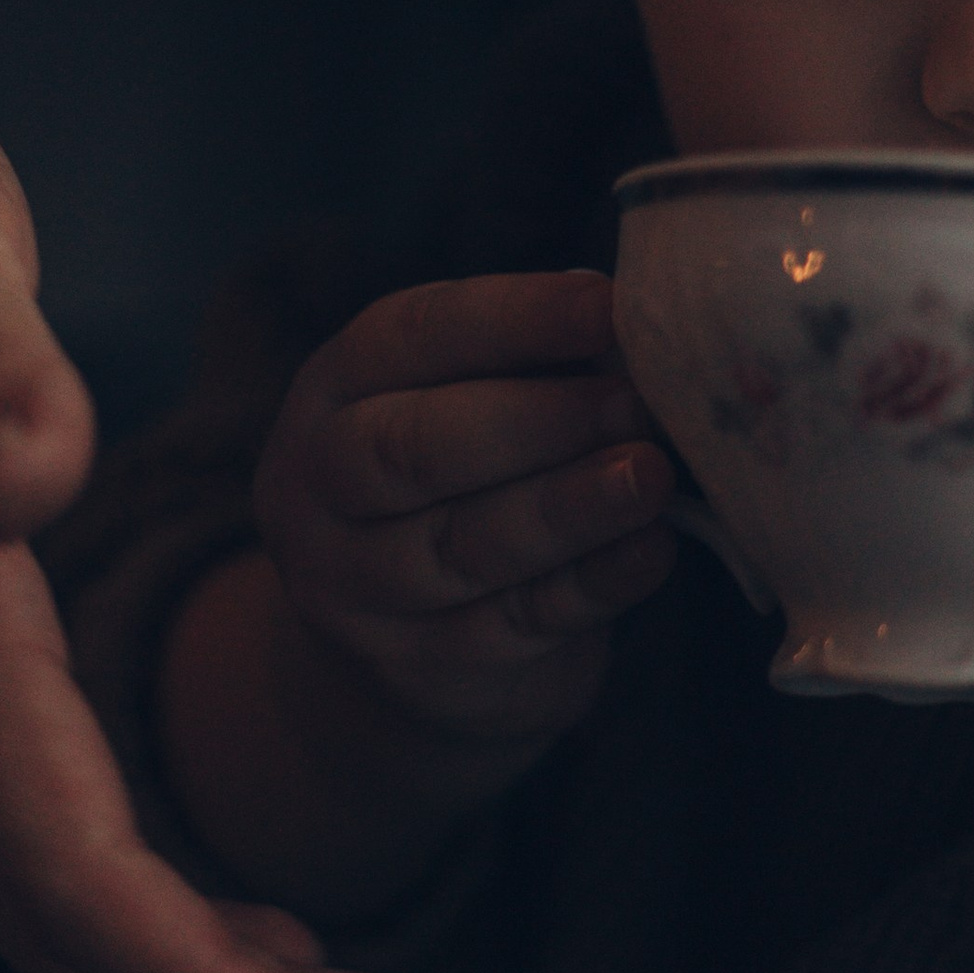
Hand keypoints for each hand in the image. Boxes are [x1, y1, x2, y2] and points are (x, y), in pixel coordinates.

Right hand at [254, 268, 677, 769]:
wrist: (405, 635)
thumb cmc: (467, 473)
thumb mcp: (476, 398)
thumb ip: (545, 361)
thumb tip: (644, 330)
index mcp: (339, 388)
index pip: (412, 336)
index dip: (512, 318)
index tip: (604, 307)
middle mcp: (322, 485)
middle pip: (413, 449)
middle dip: (535, 422)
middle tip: (634, 406)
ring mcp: (358, 587)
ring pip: (464, 545)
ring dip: (568, 507)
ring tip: (650, 476)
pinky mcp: (419, 665)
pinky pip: (513, 623)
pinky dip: (592, 583)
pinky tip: (651, 549)